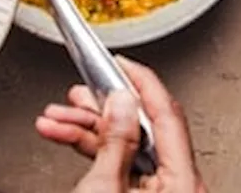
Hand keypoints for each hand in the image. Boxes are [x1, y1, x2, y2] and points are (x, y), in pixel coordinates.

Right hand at [35, 58, 206, 192]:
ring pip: (124, 148)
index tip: (120, 61)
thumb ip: (116, 140)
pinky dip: (90, 153)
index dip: (141, 81)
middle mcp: (180, 188)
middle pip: (143, 129)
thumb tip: (121, 100)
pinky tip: (63, 137)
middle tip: (77, 93)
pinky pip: (119, 168)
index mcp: (184, 183)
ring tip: (55, 119)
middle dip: (101, 109)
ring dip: (86, 131)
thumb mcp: (105, 190)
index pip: (168, 113)